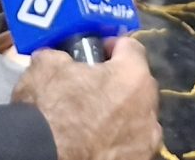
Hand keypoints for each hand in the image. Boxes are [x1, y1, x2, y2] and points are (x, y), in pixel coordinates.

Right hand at [12, 37, 160, 159]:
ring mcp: (147, 139)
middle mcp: (149, 108)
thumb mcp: (45, 67)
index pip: (131, 47)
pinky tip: (95, 140)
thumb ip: (61, 55)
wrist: (44, 156)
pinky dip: (118, 139)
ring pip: (137, 116)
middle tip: (90, 86)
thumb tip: (58, 59)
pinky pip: (132, 142)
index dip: (110, 46)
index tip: (94, 52)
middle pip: (137, 84)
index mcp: (133, 76)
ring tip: (92, 118)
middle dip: (117, 81)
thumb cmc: (51, 109)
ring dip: (121, 112)